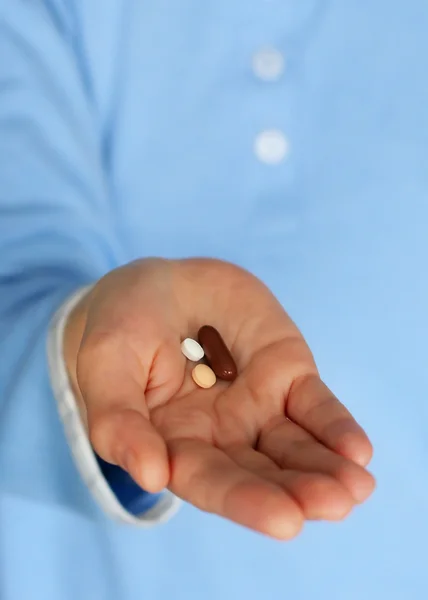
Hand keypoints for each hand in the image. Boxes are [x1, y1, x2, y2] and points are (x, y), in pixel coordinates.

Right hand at [65, 258, 374, 538]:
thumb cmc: (122, 327)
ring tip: (354, 488)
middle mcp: (220, 434)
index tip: (285, 521)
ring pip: (295, 446)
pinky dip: (335, 426)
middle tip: (334, 505)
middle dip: (298, 492)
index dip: (245, 501)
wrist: (159, 283)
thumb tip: (151, 476)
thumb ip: (119, 421)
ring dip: (326, 469)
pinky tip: (356, 449)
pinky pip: (314, 404)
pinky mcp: (286, 373)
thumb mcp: (105, 366)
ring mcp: (257, 405)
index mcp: (174, 443)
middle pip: (261, 472)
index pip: (210, 482)